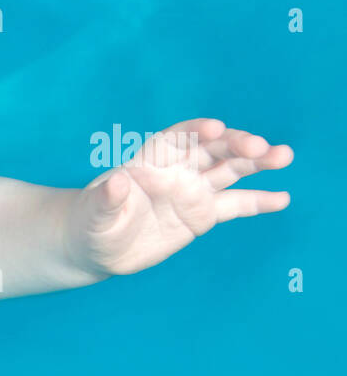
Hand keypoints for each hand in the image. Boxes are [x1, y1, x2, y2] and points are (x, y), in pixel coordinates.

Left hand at [69, 118, 292, 275]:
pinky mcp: (202, 214)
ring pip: (229, 171)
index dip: (196, 130)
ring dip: (256, 163)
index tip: (216, 129)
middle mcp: (176, 170)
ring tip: (284, 156)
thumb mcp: (94, 213)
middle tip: (261, 147)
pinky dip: (258, 201)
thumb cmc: (91, 223)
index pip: (177, 138)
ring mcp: (192, 191)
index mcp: (150, 161)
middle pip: (211, 150)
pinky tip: (282, 198)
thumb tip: (116, 182)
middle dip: (235, 145)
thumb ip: (106, 198)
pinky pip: (234, 205)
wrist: (97, 247)